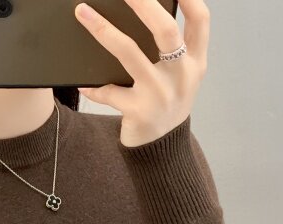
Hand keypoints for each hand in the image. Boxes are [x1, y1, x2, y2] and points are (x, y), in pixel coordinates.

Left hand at [73, 0, 209, 146]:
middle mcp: (180, 77)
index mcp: (195, 63)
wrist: (162, 150)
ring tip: (83, 13)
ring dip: (103, 31)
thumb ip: (175, 50)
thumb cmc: (167, 105)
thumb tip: (145, 12)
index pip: (200, 20)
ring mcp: (159, 94)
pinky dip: (94, 87)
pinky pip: (109, 92)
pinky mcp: (138, 112)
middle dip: (142, 3)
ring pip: (129, 53)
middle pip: (165, 30)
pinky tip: (83, 84)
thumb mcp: (181, 78)